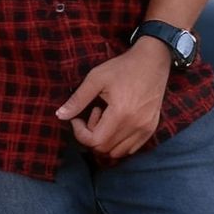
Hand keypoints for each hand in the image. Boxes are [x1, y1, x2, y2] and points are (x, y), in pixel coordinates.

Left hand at [56, 44, 170, 158]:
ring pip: (117, 152)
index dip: (80, 133)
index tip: (77, 118)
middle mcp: (136, 125)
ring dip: (105, 141)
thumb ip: (77, 100)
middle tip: (93, 113)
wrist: (153, 60)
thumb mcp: (96, 78)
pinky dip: (119, 143)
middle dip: (92, 135)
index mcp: (121, 113)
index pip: (94, 141)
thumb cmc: (123, 67)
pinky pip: (131, 148)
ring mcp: (146, 129)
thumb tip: (60, 115)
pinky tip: (116, 123)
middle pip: (104, 149)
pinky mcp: (151, 128)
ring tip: (105, 118)